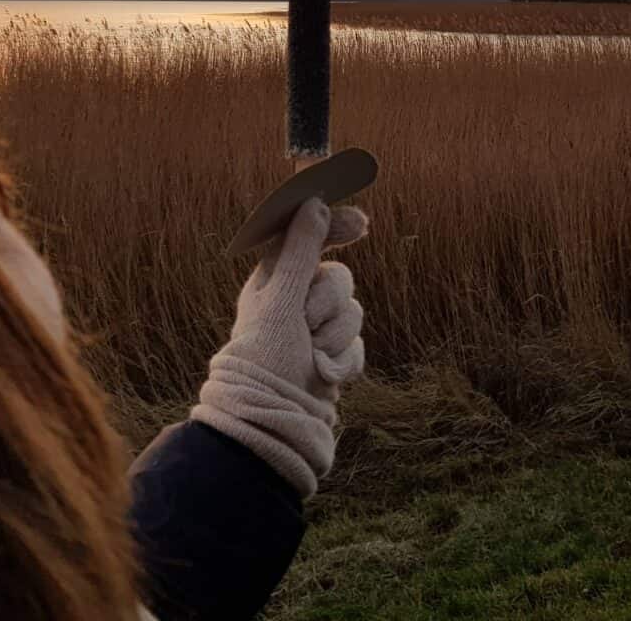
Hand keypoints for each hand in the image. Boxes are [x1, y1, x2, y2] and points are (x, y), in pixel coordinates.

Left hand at [190, 198, 367, 496]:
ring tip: (312, 358)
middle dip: (329, 302)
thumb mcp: (282, 302)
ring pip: (353, 311)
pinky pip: (358, 343)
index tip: (363, 224)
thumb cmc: (266, 363)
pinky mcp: (331, 358)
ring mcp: (314, 332)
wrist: (276, 427)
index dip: (334, 227)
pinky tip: (325, 376)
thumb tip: (315, 202)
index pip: (306, 240)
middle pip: (338, 277)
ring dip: (336, 336)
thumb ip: (301, 253)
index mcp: (272, 282)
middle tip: (307, 323)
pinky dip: (345, 360)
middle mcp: (293, 303)